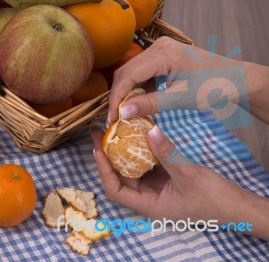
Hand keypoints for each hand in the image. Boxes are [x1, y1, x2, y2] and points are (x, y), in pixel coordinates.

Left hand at [91, 126, 268, 240]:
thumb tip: (148, 130)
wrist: (236, 206)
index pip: (116, 191)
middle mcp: (148, 198)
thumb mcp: (188, 174)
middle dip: (108, 156)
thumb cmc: (213, 199)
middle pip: (120, 177)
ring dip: (123, 151)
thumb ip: (167, 152)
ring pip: (133, 170)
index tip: (98, 150)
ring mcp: (157, 188)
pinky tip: (137, 134)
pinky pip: (148, 164)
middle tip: (100, 133)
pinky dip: (141, 150)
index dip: (104, 171)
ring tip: (114, 129)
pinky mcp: (166, 179)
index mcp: (149, 205)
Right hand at [107, 37, 268, 125]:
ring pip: (132, 71)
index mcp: (162, 54)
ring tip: (124, 112)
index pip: (128, 76)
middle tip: (115, 118)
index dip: (116, 98)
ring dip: (126, 92)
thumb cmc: (212, 87)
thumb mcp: (179, 99)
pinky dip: (138, 87)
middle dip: (118, 95)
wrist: (234, 79)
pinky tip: (138, 101)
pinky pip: (142, 71)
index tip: (112, 119)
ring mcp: (160, 49)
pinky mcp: (163, 56)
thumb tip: (122, 113)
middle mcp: (158, 46)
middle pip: (126, 72)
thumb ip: (149, 104)